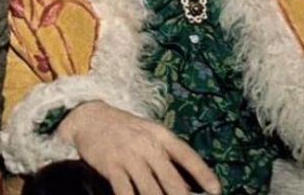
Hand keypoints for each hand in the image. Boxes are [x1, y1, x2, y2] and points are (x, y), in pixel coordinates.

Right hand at [57, 101, 219, 194]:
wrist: (87, 116)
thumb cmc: (123, 128)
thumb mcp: (148, 132)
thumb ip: (165, 153)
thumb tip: (187, 182)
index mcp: (160, 136)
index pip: (187, 156)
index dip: (203, 174)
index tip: (216, 190)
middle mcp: (147, 146)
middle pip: (171, 181)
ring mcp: (128, 156)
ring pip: (150, 190)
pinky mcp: (110, 166)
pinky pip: (125, 191)